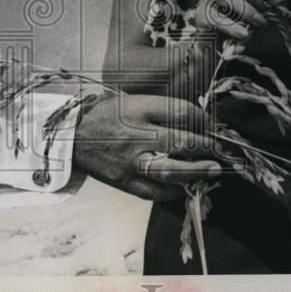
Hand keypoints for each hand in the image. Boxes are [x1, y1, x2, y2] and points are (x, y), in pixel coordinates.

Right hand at [72, 94, 221, 199]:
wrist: (71, 136)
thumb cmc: (105, 114)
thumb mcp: (131, 100)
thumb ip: (161, 109)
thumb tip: (196, 120)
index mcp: (137, 109)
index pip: (180, 112)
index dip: (202, 118)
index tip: (210, 123)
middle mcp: (135, 134)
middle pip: (180, 140)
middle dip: (205, 146)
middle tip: (218, 148)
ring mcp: (130, 161)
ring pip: (170, 169)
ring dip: (196, 171)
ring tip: (212, 170)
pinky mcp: (124, 181)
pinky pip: (154, 191)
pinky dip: (174, 190)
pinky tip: (186, 186)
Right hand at [194, 0, 273, 39]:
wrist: (215, 40)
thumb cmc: (238, 19)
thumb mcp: (253, 7)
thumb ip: (264, 1)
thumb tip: (278, 0)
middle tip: (265, 8)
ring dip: (248, 11)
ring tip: (261, 23)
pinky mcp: (201, 15)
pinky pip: (217, 18)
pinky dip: (233, 27)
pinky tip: (244, 34)